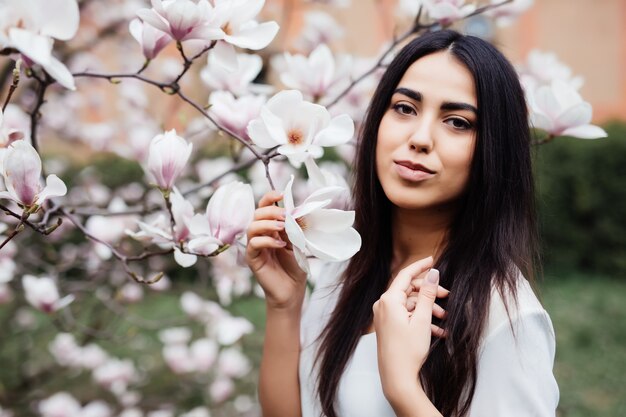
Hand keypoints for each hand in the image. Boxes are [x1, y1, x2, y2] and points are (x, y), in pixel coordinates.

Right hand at [246, 190, 307, 310]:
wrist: (292, 289)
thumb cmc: (294, 266)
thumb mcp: (297, 242)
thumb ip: (294, 227)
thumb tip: (296, 211)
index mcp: (270, 227)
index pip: (264, 207)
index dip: (269, 197)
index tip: (281, 194)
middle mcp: (260, 234)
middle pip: (257, 214)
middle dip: (271, 211)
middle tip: (285, 216)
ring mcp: (255, 246)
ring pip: (252, 227)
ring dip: (268, 224)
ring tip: (283, 228)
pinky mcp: (252, 259)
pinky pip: (254, 244)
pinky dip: (267, 241)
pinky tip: (281, 245)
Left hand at [373, 257, 447, 405]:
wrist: (397, 377)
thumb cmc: (408, 350)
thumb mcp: (422, 319)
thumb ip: (427, 294)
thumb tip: (433, 274)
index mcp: (388, 300)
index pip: (405, 275)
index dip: (420, 266)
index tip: (432, 259)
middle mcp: (382, 305)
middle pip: (408, 290)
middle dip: (429, 293)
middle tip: (447, 296)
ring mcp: (384, 316)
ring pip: (409, 304)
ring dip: (428, 309)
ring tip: (444, 318)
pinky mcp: (388, 326)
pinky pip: (406, 316)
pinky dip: (421, 319)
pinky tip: (437, 330)